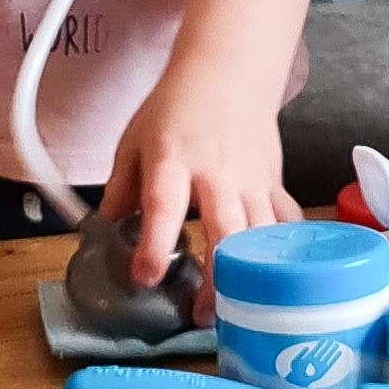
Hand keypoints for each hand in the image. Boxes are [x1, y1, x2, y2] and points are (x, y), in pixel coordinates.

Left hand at [97, 65, 298, 298]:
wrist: (228, 72)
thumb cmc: (177, 107)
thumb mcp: (134, 142)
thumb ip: (119, 191)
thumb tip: (101, 236)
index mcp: (173, 159)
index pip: (164, 206)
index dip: (155, 246)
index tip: (144, 278)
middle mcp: (217, 173)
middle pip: (226, 233)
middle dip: (216, 280)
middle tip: (200, 316)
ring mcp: (252, 180)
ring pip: (262, 237)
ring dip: (251, 278)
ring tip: (235, 311)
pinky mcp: (275, 183)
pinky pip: (286, 225)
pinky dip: (285, 254)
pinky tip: (276, 279)